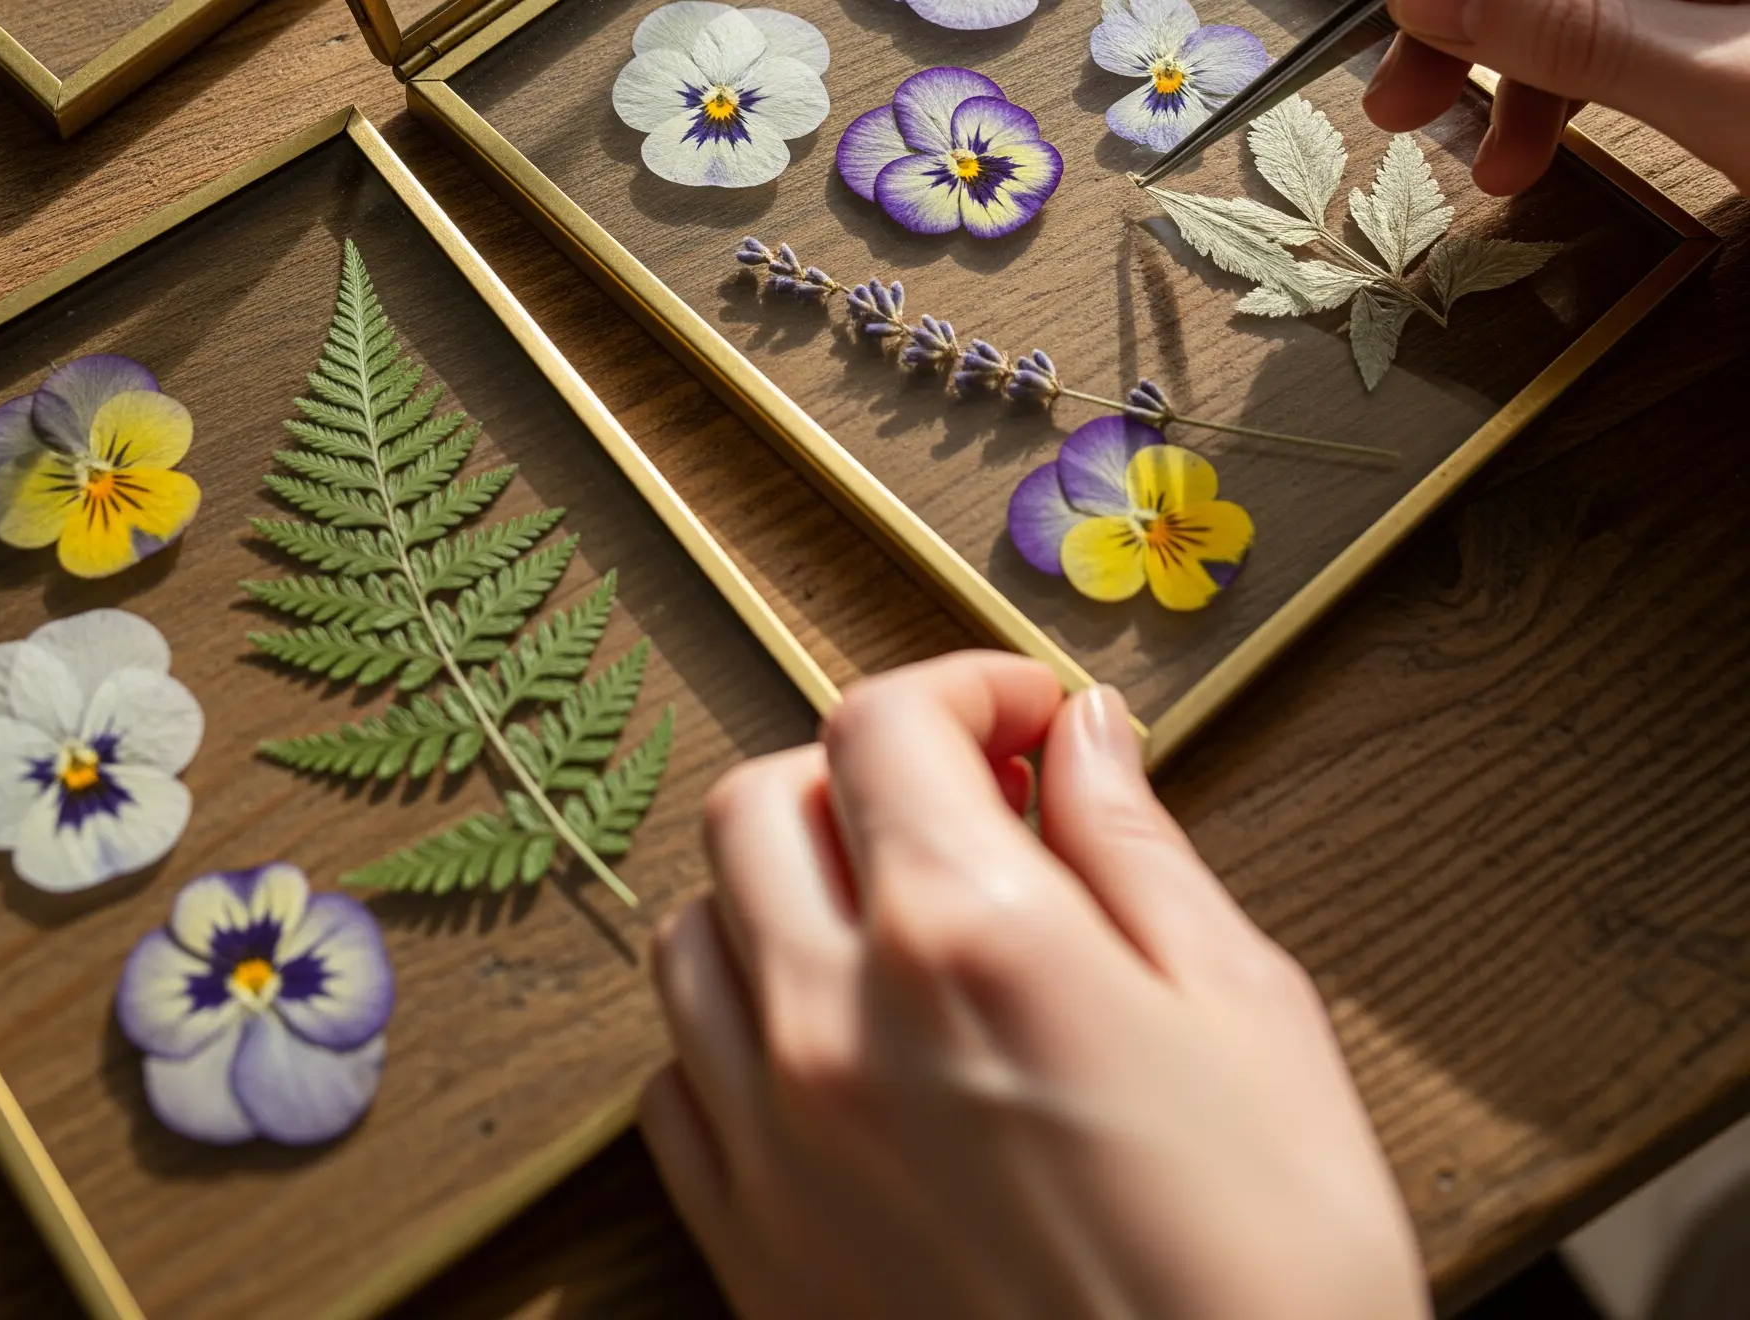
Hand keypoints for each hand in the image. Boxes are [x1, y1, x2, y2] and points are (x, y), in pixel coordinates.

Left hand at [642, 652, 1424, 1319]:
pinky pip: (674, 1087)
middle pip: (758, 802)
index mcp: (970, 936)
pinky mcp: (750, 1255)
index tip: (1026, 717)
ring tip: (890, 923)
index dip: (960, 684)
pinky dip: (733, 1032)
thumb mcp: (1247, 1013)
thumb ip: (1137, 847)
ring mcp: (775, 1145)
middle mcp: (836, 1021)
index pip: (883, 720)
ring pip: (694, 933)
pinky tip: (836, 1053)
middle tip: (962, 806)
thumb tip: (1084, 734)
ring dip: (780, 890)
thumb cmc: (1272, 1265)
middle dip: (857, 771)